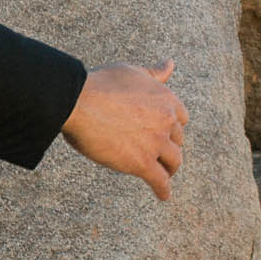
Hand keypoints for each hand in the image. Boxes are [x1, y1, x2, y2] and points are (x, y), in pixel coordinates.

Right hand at [60, 59, 187, 200]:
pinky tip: (163, 195)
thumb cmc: (100, 84)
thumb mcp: (132, 72)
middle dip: (169, 146)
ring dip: (169, 168)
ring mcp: (156, 143)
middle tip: (159, 153)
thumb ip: (154, 73)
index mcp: (166, 99)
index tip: (164, 132)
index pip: (181, 118)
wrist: (79, 103)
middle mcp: (166, 121)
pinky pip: (159, 181)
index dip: (171, 126)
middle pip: (177, 141)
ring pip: (173, 161)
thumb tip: (170, 63)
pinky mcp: (142, 163)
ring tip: (164, 175)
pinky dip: (163, 190)